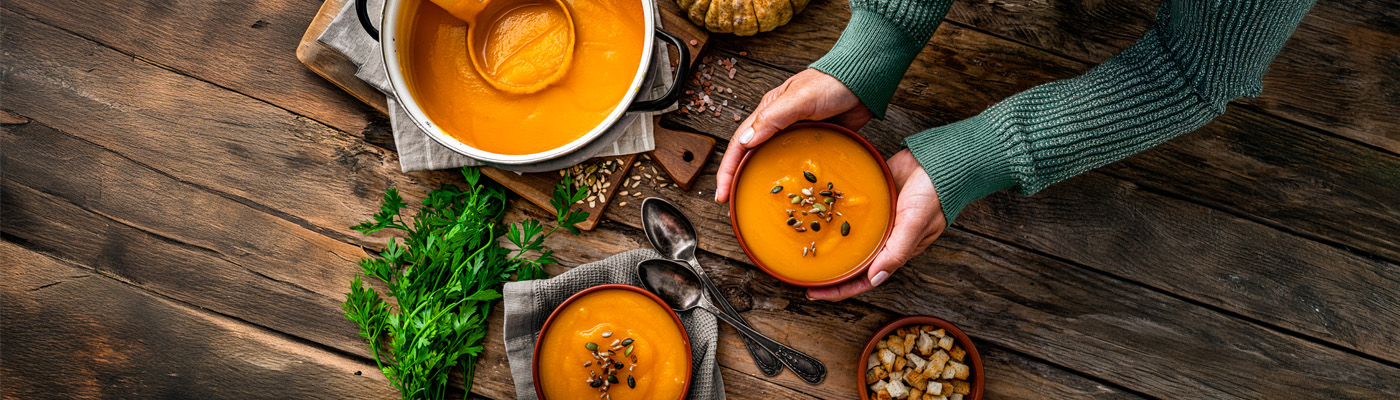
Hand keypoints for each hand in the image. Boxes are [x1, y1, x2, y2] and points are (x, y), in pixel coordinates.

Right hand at [714, 69, 873, 202]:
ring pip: (773, 163)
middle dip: (739, 181)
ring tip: (758, 205)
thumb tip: (746, 140)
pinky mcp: (815, 144)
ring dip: (764, 183)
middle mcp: (778, 125)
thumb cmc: (831, 83)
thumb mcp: (799, 98)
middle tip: (734, 205)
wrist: (865, 82)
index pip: (739, 144)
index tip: (722, 194)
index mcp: (768, 112)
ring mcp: (797, 136)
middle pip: (751, 157)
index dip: (727, 169)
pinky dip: (792, 180)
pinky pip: (798, 165)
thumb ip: (773, 118)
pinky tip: (794, 194)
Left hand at [807, 150, 946, 300]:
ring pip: (848, 240)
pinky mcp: (870, 200)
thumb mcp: (915, 224)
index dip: (840, 290)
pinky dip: (832, 217)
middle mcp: (884, 239)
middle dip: (830, 273)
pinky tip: (816, 216)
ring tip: (804, 249)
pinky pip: (848, 214)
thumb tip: (876, 279)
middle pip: (852, 264)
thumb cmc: (934, 194)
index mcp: (895, 251)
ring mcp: (876, 221)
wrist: (937, 159)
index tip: (816, 293)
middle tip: (804, 276)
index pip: (865, 279)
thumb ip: (897, 251)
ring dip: (829, 246)